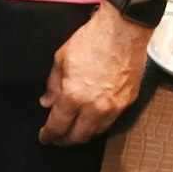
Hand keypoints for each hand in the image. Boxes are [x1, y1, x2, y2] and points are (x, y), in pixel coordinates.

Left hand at [39, 7, 150, 145]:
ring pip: (97, 132)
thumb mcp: (61, 59)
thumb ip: (53, 85)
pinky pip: (111, 121)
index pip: (58, 125)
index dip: (49, 135)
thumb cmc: (90, 40)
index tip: (44, 137)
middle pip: (79, 136)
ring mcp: (114, 107)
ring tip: (73, 131)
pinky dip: (98, 125)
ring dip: (83, 135)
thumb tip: (47, 102)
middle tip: (57, 138)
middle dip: (65, 140)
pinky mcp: (127, 102)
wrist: (122, 31)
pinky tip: (91, 120)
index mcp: (74, 95)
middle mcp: (95, 107)